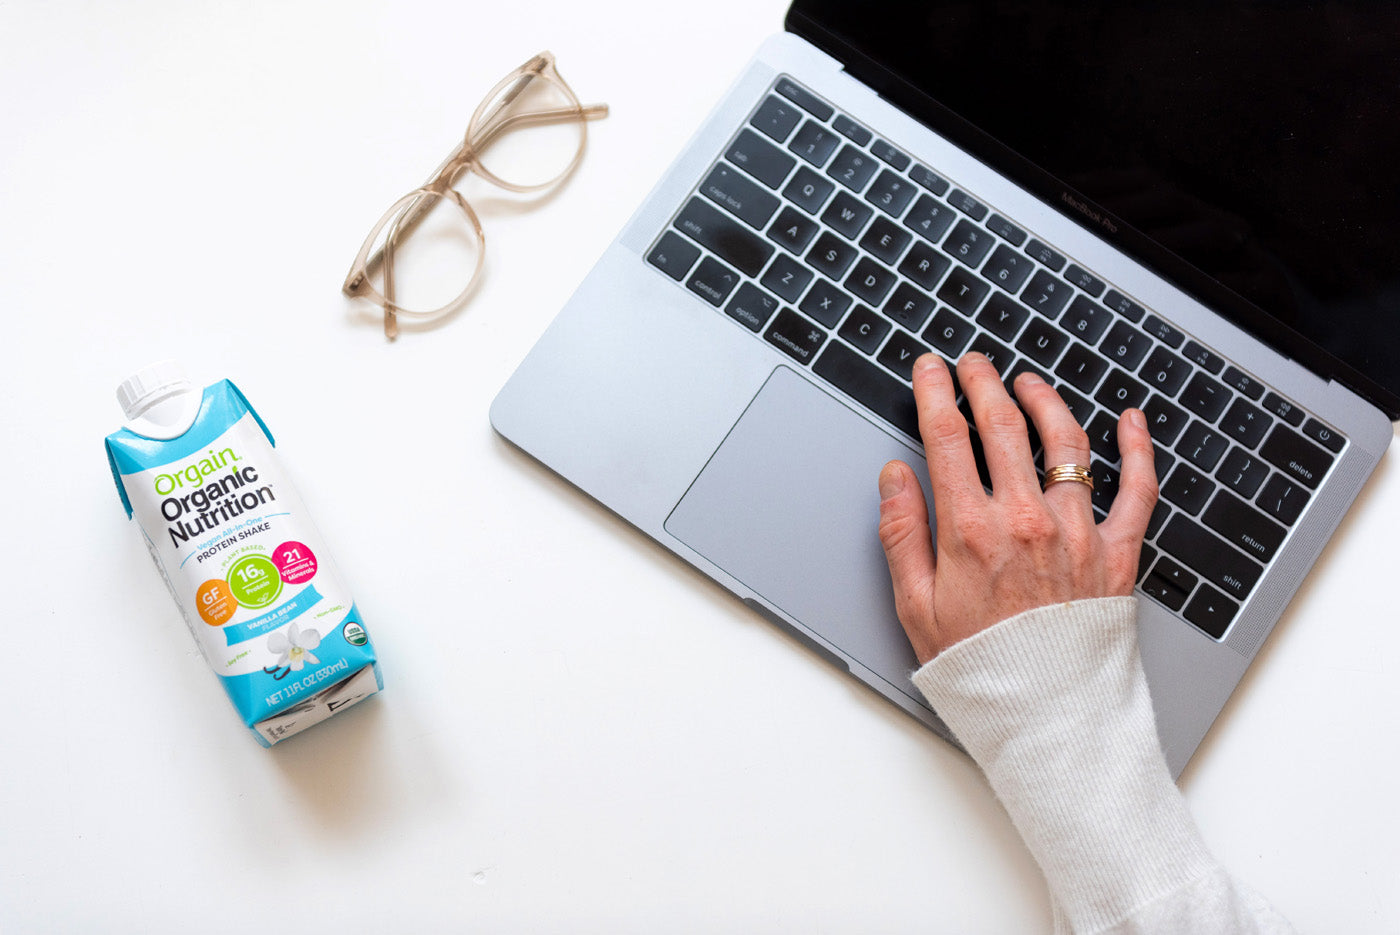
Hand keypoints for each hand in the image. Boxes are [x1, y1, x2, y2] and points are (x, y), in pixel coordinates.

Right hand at [877, 352, 1157, 663]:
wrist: (1045, 717)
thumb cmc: (980, 668)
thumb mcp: (915, 606)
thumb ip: (902, 534)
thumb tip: (895, 477)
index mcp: (971, 531)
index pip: (947, 439)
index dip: (935, 393)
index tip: (929, 371)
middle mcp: (1026, 521)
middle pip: (1002, 427)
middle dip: (982, 383)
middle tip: (972, 364)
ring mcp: (1076, 533)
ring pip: (1065, 443)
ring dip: (1043, 401)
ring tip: (1027, 383)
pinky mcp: (1117, 553)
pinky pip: (1137, 489)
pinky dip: (1136, 449)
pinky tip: (1129, 420)